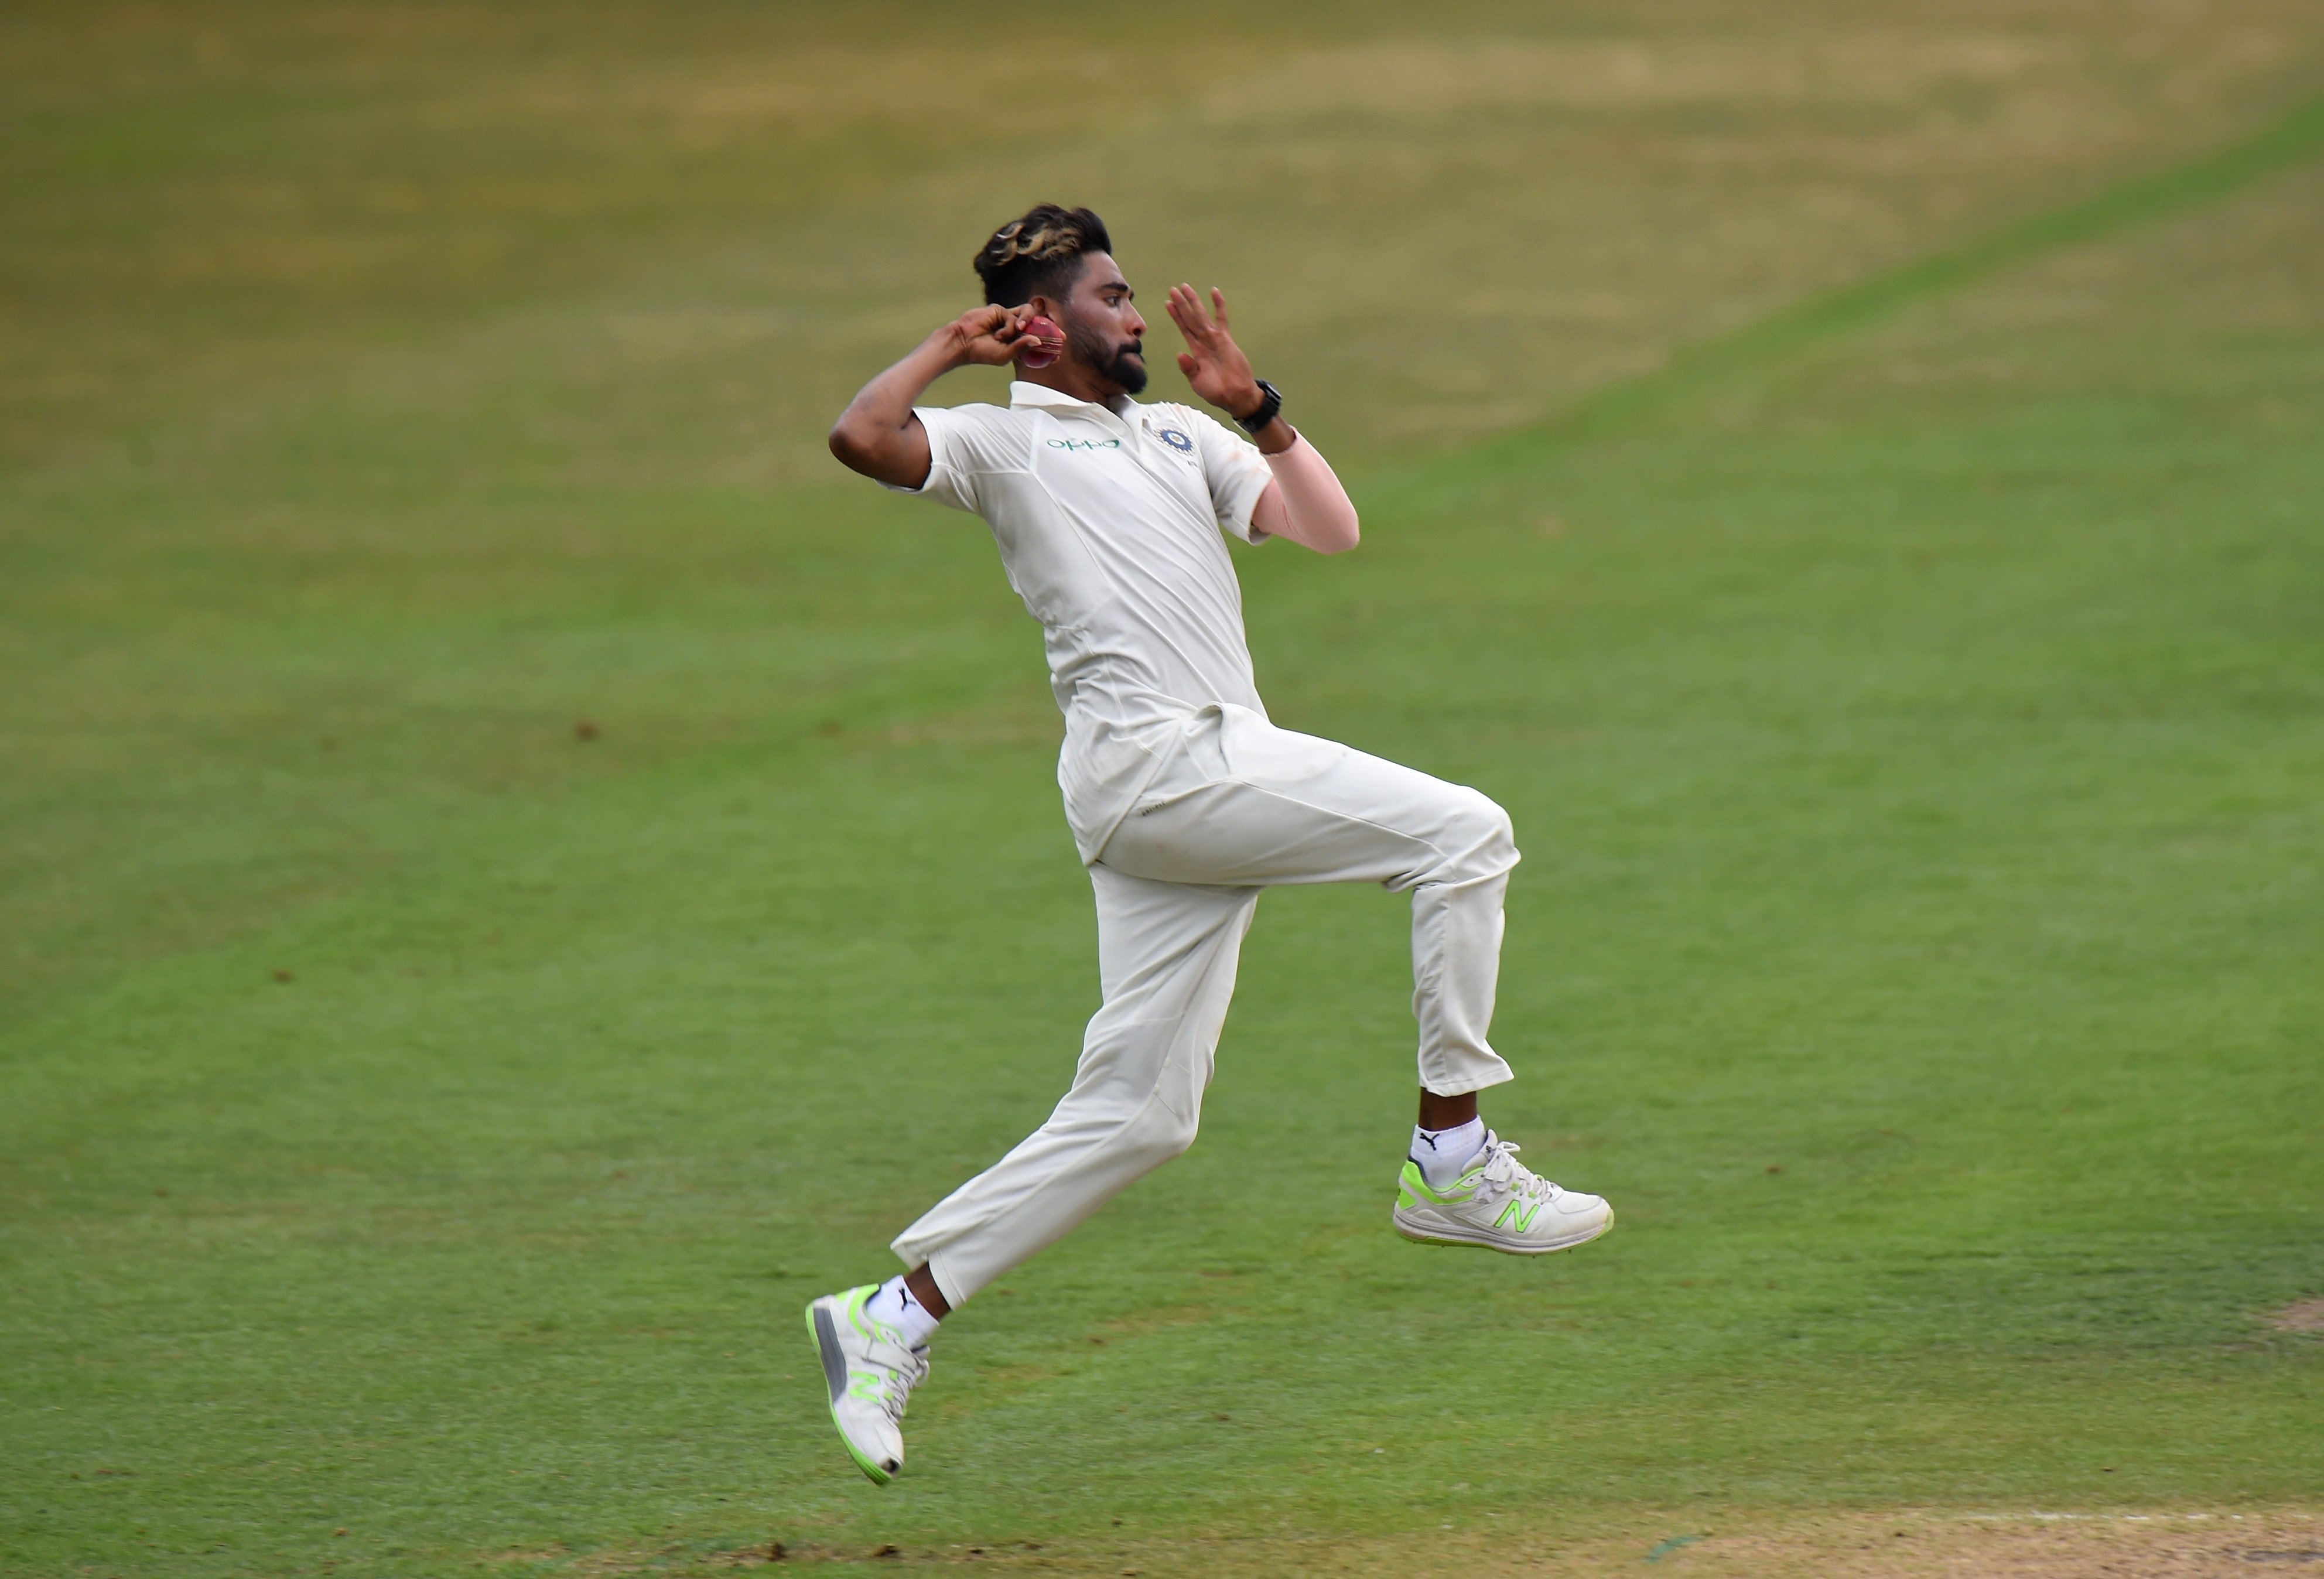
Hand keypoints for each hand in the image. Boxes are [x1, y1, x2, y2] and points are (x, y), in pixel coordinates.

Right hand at [936, 304, 1055, 367]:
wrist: (963, 342)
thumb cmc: (982, 352)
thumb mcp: (1005, 355)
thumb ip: (1021, 347)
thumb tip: (1038, 340)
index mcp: (1017, 343)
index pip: (1037, 342)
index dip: (1049, 346)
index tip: (1059, 354)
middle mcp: (1015, 330)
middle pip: (1038, 324)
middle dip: (1051, 329)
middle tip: (1061, 336)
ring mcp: (1008, 319)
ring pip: (1028, 314)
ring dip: (1028, 322)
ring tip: (1020, 329)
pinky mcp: (1000, 311)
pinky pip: (1013, 315)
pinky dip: (1009, 326)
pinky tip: (998, 334)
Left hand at [1166, 285, 1263, 418]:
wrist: (1236, 396)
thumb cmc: (1217, 392)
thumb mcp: (1197, 382)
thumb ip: (1188, 368)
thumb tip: (1180, 354)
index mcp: (1196, 352)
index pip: (1184, 329)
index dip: (1176, 316)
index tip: (1167, 303)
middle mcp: (1204, 342)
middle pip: (1190, 318)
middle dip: (1182, 304)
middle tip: (1173, 289)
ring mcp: (1215, 339)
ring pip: (1201, 316)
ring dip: (1193, 302)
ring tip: (1185, 287)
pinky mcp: (1226, 340)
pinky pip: (1222, 320)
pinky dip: (1219, 306)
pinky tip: (1214, 292)